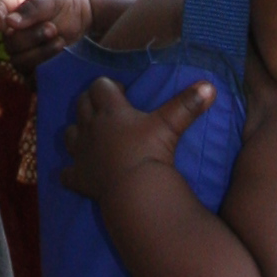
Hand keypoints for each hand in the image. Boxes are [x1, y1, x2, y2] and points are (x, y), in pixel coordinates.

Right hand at [0, 0, 96, 69]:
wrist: (82, 20)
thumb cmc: (62, 5)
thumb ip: (31, 9)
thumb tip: (8, 23)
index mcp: (10, 10)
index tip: (3, 22)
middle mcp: (11, 34)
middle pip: (9, 42)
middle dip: (31, 37)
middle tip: (52, 28)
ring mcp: (21, 54)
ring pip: (19, 61)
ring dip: (41, 53)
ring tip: (60, 42)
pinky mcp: (32, 72)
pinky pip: (31, 79)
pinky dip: (45, 70)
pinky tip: (58, 58)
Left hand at [58, 70, 215, 203]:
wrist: (134, 190)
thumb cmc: (151, 152)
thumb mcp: (170, 125)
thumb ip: (187, 104)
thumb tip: (210, 86)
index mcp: (110, 111)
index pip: (99, 86)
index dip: (108, 86)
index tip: (122, 93)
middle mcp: (91, 127)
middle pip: (82, 105)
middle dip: (92, 103)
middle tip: (110, 112)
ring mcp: (81, 153)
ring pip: (69, 134)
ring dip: (79, 132)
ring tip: (95, 137)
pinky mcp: (78, 177)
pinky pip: (66, 173)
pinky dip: (71, 171)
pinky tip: (80, 173)